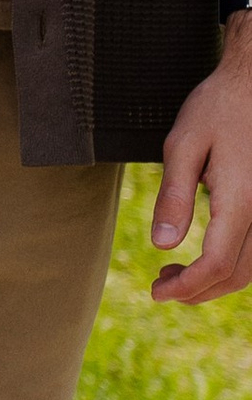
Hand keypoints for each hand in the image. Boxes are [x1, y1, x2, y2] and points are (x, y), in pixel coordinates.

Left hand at [150, 34, 251, 300]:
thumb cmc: (217, 107)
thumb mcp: (183, 145)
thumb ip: (173, 197)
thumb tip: (162, 245)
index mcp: (241, 199)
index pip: (218, 263)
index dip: (188, 286)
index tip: (157, 292)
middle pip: (238, 273)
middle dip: (198, 290)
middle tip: (161, 286)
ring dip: (216, 281)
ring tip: (176, 274)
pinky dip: (233, 263)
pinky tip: (206, 255)